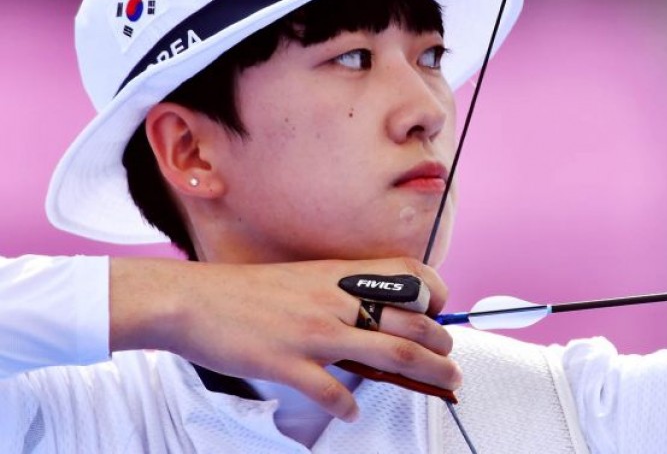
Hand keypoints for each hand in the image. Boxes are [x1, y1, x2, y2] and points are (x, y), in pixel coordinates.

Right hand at [109, 256, 459, 420]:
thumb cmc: (245, 290)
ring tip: (444, 384)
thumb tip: (369, 314)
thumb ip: (336, 292)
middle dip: (443, 345)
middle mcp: (334, 301)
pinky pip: (333, 392)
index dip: (434, 294)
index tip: (441, 312)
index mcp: (337, 276)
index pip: (407, 275)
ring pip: (391, 354)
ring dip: (427, 373)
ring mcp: (314, 334)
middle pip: (410, 323)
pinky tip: (351, 410)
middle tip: (452, 360)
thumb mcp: (300, 277)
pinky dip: (349, 406)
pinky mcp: (289, 365)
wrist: (194, 301)